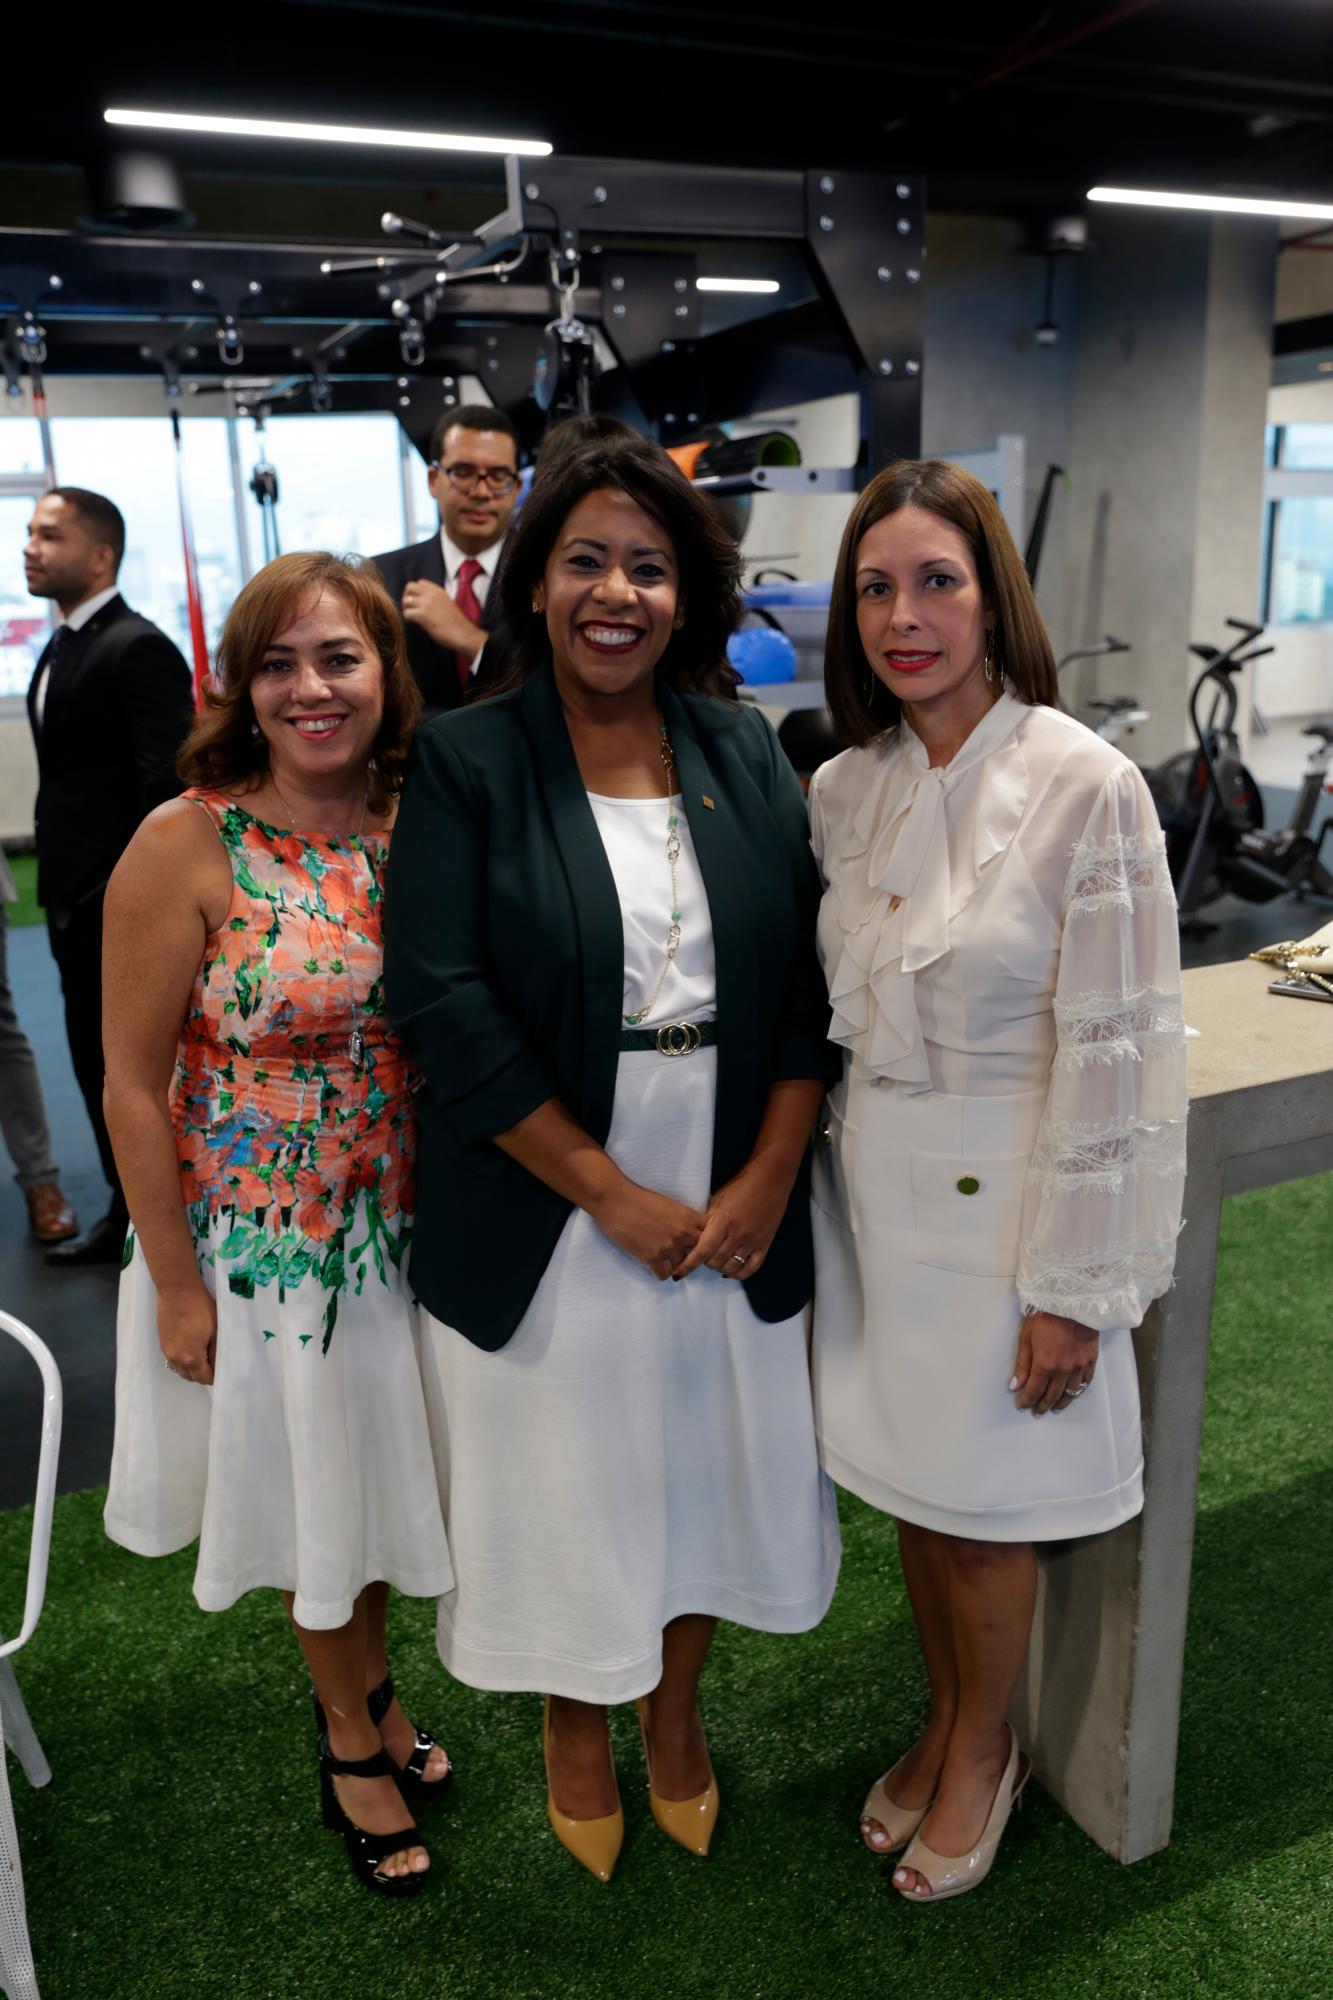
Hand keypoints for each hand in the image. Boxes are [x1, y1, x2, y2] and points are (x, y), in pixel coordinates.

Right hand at [157, 1284, 217, 1385]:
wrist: (177, 1290)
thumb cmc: (201, 1308)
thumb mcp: (215, 1330)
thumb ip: (217, 1351)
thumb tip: (219, 1364)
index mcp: (191, 1358)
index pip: (204, 1378)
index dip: (215, 1377)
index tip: (223, 1370)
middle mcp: (175, 1358)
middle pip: (190, 1377)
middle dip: (202, 1375)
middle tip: (214, 1364)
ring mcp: (166, 1350)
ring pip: (179, 1369)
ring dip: (191, 1368)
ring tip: (203, 1356)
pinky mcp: (161, 1341)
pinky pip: (172, 1359)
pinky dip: (182, 1360)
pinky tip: (190, 1348)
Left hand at [400, 579, 483, 653]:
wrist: (463, 634)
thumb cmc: (457, 624)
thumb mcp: (447, 604)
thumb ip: (436, 600)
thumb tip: (424, 604)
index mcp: (438, 591)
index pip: (420, 582)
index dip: (416, 591)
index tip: (417, 601)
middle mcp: (432, 594)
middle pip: (410, 587)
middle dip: (407, 596)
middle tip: (410, 607)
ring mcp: (426, 604)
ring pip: (406, 600)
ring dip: (406, 608)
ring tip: (412, 617)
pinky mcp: (422, 615)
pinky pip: (406, 613)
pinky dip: (408, 619)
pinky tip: (415, 623)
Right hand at [588, 1180, 705, 1280]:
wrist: (615, 1200)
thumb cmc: (638, 1197)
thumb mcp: (669, 1204)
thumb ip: (682, 1218)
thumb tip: (689, 1231)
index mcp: (688, 1216)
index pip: (711, 1234)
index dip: (708, 1241)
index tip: (700, 1244)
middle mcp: (682, 1233)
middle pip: (701, 1253)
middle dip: (695, 1256)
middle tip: (685, 1256)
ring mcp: (668, 1247)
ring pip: (683, 1266)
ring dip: (675, 1264)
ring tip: (665, 1259)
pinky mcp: (651, 1258)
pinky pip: (665, 1275)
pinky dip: (660, 1272)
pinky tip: (654, 1265)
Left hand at [672, 1154, 795, 1280]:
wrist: (770, 1180)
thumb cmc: (741, 1186)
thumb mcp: (718, 1200)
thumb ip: (708, 1221)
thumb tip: (697, 1238)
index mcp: (722, 1221)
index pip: (702, 1251)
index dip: (688, 1265)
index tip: (678, 1274)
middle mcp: (737, 1234)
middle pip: (715, 1261)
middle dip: (705, 1263)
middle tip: (702, 1257)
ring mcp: (753, 1241)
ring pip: (731, 1267)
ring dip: (720, 1268)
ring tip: (716, 1262)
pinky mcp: (765, 1244)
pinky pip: (751, 1268)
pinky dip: (739, 1274)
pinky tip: (731, 1271)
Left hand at [1010, 1311, 1098, 1415]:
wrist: (1073, 1301)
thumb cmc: (1045, 1316)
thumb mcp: (1026, 1337)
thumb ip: (1022, 1365)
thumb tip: (1015, 1387)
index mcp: (1044, 1365)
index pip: (1034, 1390)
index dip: (1027, 1400)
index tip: (1023, 1405)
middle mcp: (1063, 1371)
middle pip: (1052, 1395)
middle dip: (1043, 1404)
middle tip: (1037, 1411)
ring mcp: (1079, 1367)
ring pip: (1070, 1393)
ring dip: (1061, 1403)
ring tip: (1054, 1408)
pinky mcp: (1091, 1360)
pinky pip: (1086, 1382)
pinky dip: (1078, 1391)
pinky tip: (1073, 1394)